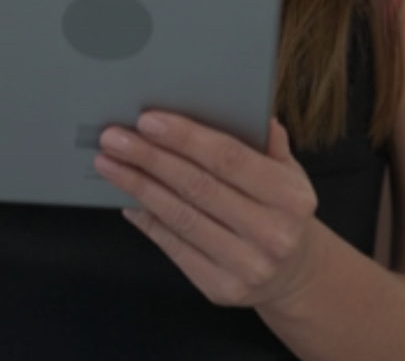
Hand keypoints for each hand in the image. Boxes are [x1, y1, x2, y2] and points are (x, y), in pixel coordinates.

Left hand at [94, 113, 319, 309]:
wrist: (295, 273)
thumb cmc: (281, 209)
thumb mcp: (290, 173)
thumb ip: (271, 144)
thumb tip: (257, 115)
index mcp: (289, 197)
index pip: (229, 159)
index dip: (185, 137)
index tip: (147, 121)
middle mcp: (271, 234)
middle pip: (197, 186)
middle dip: (149, 158)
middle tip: (114, 138)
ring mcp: (246, 266)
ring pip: (181, 217)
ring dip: (139, 186)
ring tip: (110, 163)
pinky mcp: (221, 288)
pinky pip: (175, 248)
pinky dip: (148, 221)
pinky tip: (129, 200)